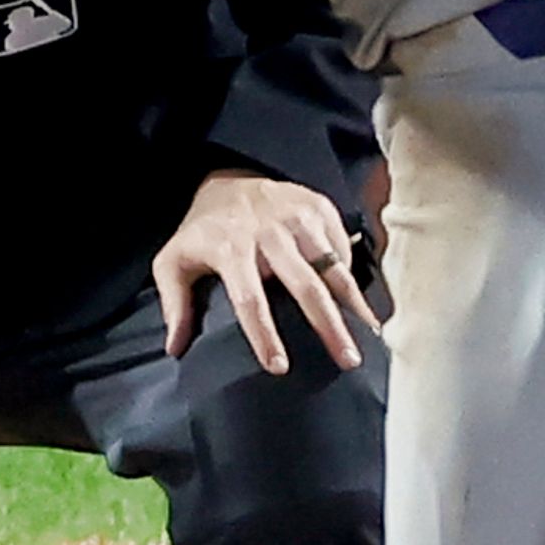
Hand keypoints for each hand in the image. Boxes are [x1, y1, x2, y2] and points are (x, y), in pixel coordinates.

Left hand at [155, 168, 374, 375]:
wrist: (230, 177)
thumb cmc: (203, 231)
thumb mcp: (173, 260)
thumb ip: (174, 302)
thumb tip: (175, 348)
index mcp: (230, 248)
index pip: (249, 298)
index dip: (264, 334)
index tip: (279, 368)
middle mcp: (268, 232)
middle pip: (305, 285)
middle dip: (329, 325)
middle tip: (348, 360)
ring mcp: (298, 218)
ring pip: (333, 267)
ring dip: (353, 303)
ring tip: (370, 336)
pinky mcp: (319, 208)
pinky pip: (341, 249)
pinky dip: (352, 279)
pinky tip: (360, 308)